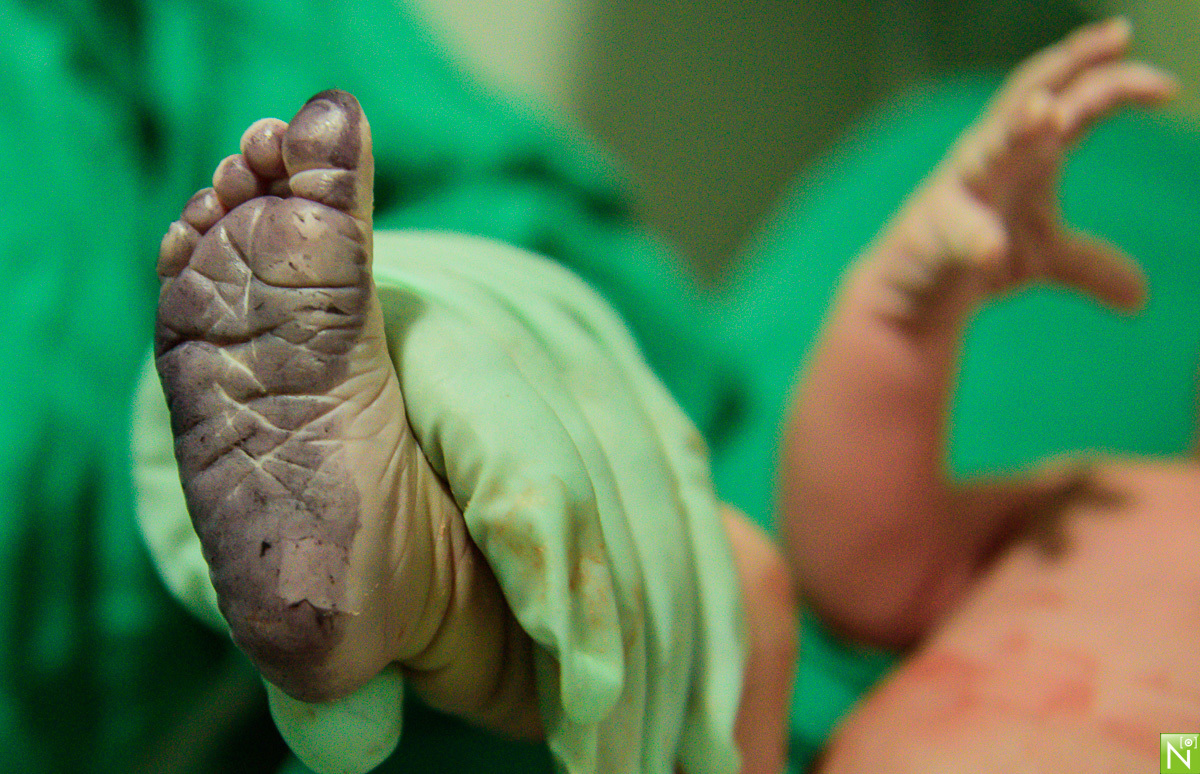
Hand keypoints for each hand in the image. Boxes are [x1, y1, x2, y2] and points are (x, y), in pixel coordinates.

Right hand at [880, 18, 1175, 315]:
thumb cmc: (972, 257)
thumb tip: (1139, 295)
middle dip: (1071, 64)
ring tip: (1048, 112)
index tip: (1166, 89)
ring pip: (990, 146)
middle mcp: (993, 155)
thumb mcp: (1044, 257)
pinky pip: (958, 230)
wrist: (912, 293)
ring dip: (1017, 129)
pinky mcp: (935, 230)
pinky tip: (991, 249)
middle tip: (1117, 37)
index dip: (1118, 86)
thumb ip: (1092, 264)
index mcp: (1026, 153)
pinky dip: (976, 238)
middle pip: (1033, 95)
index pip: (1075, 103)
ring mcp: (960, 188)